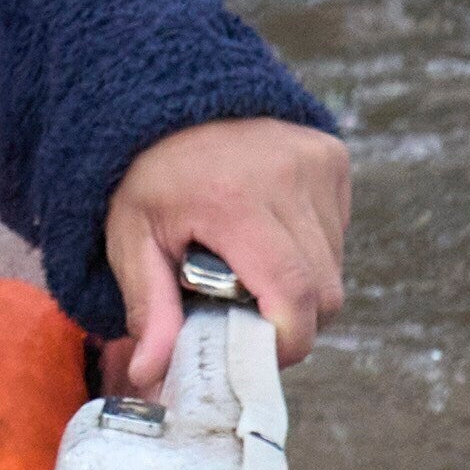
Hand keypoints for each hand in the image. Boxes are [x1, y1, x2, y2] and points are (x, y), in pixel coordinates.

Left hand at [94, 118, 356, 396]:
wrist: (165, 96)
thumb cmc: (144, 177)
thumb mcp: (131, 240)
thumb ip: (150, 308)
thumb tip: (154, 374)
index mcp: (234, 202)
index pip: (294, 296)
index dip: (286, 342)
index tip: (254, 353)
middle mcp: (288, 178)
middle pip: (324, 292)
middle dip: (291, 322)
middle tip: (244, 316)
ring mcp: (317, 164)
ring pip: (335, 267)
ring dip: (299, 286)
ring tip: (249, 270)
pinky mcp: (333, 158)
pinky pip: (338, 232)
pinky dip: (309, 250)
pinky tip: (266, 235)